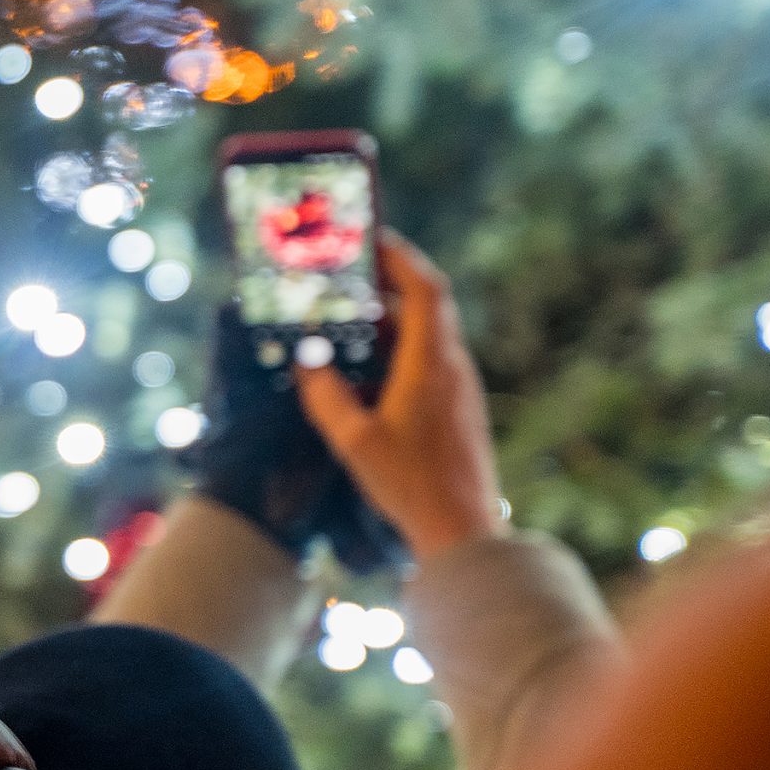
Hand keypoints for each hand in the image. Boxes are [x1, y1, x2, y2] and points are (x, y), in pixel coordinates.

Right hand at [295, 233, 505, 563]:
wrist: (462, 529)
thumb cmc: (410, 484)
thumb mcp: (353, 439)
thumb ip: (326, 394)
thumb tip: (307, 362)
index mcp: (431, 363)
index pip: (425, 288)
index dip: (400, 257)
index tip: (370, 240)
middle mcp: (452, 366)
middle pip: (426, 305)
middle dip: (386, 286)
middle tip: (346, 279)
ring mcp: (459, 387)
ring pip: (427, 334)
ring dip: (389, 321)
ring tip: (347, 324)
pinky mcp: (457, 407)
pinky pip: (428, 360)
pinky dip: (398, 350)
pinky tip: (367, 372)